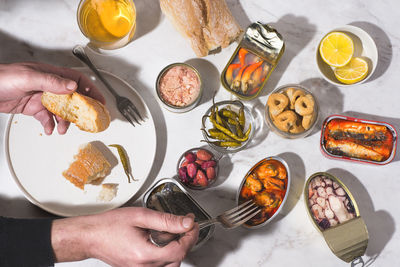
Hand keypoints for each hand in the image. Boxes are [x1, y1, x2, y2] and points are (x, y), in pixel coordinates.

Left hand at [0, 62, 104, 134]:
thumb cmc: (2, 78)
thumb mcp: (28, 77)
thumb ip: (51, 81)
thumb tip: (73, 86)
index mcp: (51, 75)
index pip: (78, 81)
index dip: (91, 90)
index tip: (100, 102)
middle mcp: (49, 86)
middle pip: (72, 98)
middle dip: (80, 110)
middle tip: (86, 121)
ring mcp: (41, 97)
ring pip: (60, 110)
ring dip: (64, 121)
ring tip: (62, 128)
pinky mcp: (33, 107)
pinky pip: (47, 117)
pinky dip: (50, 124)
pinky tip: (49, 129)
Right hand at [51, 207, 198, 266]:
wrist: (89, 236)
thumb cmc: (109, 225)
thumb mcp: (140, 216)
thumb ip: (166, 220)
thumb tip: (186, 223)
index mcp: (144, 254)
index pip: (179, 251)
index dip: (190, 237)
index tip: (193, 225)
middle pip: (176, 260)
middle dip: (186, 243)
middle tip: (186, 227)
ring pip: (169, 265)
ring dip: (176, 250)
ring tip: (173, 233)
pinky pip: (158, 266)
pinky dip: (166, 255)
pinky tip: (162, 241)